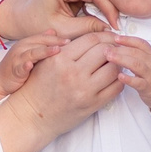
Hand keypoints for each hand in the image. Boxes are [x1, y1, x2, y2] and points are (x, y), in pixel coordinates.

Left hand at [0, 0, 117, 43]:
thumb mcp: (64, 30)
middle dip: (108, 7)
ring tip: (109, 22)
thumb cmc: (37, 23)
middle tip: (116, 26)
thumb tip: (110, 28)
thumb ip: (88, 27)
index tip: (117, 25)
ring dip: (103, 5)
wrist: (24, 17)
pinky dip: (97, 3)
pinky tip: (99, 16)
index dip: (109, 9)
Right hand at [0, 29, 123, 151]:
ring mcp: (84, 90)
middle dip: (113, 47)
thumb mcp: (44, 61)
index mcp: (60, 59)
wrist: (31, 115)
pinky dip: (118, 80)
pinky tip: (114, 78)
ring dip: (117, 64)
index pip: (91, 39)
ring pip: (114, 69)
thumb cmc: (36, 88)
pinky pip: (115, 88)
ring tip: (114, 63)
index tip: (108, 36)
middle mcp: (73, 73)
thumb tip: (86, 37)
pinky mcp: (92, 105)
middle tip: (115, 48)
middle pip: (105, 51)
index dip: (103, 35)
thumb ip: (63, 47)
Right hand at [0, 32, 62, 103]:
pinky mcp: (13, 70)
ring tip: (57, 51)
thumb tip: (56, 33)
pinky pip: (20, 67)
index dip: (58, 37)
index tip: (72, 39)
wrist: (0, 81)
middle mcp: (22, 47)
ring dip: (44, 51)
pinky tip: (31, 65)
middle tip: (68, 42)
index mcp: (29, 43)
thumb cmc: (20, 68)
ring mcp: (17, 58)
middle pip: (40, 41)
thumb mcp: (33, 54)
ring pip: (31, 52)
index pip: (45, 36)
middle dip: (55, 42)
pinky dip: (25, 65)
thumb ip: (44, 45)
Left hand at [108, 35, 150, 120]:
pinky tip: (119, 77)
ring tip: (109, 58)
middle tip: (105, 48)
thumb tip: (122, 47)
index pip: (140, 43)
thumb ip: (140, 55)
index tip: (115, 38)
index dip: (127, 39)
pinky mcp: (149, 88)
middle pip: (136, 52)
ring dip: (122, 60)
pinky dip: (129, 79)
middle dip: (120, 49)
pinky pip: (138, 82)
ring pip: (136, 64)